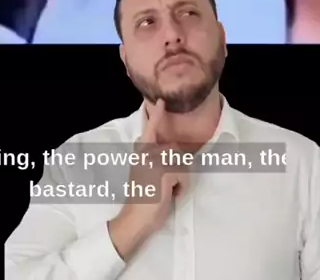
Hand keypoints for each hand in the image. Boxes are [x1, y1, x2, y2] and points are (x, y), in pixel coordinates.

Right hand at [108, 99, 183, 261]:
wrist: (134, 218)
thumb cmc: (142, 199)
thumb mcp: (144, 173)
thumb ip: (152, 158)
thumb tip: (169, 151)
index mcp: (141, 152)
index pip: (150, 129)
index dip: (156, 115)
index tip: (161, 100)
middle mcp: (146, 152)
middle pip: (176, 150)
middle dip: (178, 169)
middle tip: (166, 185)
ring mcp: (154, 160)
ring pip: (182, 163)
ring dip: (180, 180)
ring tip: (167, 191)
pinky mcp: (164, 170)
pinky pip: (184, 175)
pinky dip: (181, 188)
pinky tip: (169, 195)